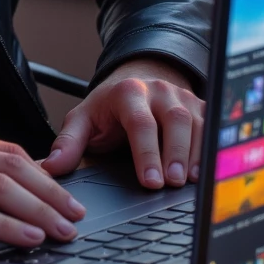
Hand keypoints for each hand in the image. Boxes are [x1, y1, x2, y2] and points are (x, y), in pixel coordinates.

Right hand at [0, 122, 86, 248]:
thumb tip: (9, 184)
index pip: (8, 151)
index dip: (44, 174)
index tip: (66, 196)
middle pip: (11, 167)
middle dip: (51, 194)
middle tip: (75, 217)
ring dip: (38, 211)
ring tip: (61, 231)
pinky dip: (6, 225)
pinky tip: (26, 237)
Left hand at [42, 59, 203, 188]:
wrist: (137, 79)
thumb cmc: (110, 107)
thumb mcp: (84, 119)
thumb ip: (68, 142)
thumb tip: (51, 167)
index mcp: (128, 93)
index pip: (140, 123)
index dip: (147, 152)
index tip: (150, 182)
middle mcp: (159, 91)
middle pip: (174, 120)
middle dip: (176, 152)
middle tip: (173, 183)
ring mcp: (182, 97)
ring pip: (197, 122)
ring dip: (196, 154)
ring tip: (192, 182)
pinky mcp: (200, 107)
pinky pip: (212, 126)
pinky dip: (211, 148)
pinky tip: (208, 172)